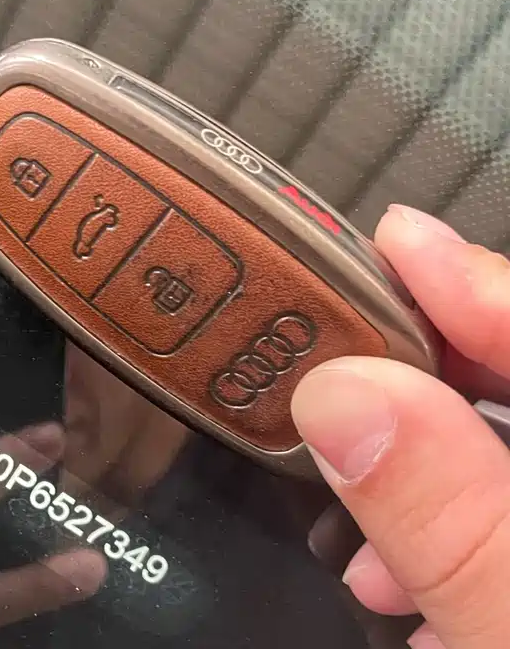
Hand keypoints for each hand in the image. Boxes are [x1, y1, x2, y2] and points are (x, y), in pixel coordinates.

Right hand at [292, 205, 509, 648]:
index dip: (474, 278)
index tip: (395, 241)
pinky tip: (409, 590)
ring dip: (419, 483)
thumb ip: (451, 523)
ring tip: (369, 545)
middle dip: (423, 390)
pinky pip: (500, 519)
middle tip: (337, 379)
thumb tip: (345, 396)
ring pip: (502, 460)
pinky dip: (447, 539)